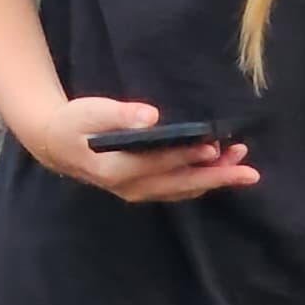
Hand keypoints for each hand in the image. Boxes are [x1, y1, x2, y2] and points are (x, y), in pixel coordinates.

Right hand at [23, 98, 259, 204]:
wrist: (56, 145)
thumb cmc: (74, 124)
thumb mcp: (90, 112)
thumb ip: (120, 114)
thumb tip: (151, 117)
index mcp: (117, 169)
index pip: (160, 163)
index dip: (188, 156)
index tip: (215, 146)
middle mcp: (130, 187)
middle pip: (180, 184)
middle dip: (216, 177)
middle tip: (248, 171)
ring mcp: (137, 192)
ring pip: (182, 189)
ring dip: (213, 179)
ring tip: (242, 166)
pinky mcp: (143, 188)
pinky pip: (177, 189)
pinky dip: (201, 181)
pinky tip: (219, 170)